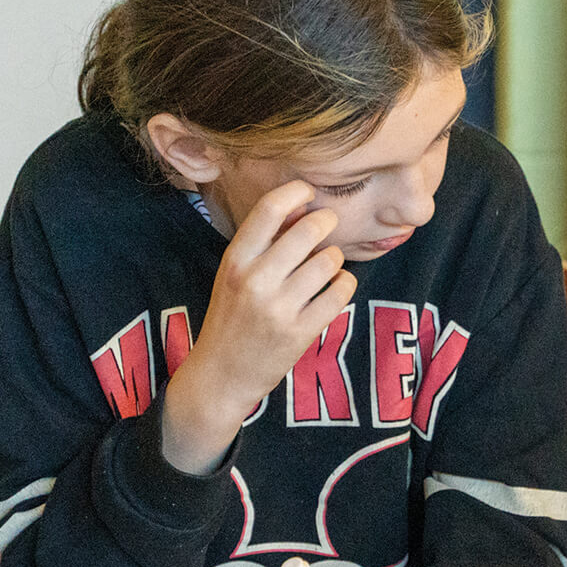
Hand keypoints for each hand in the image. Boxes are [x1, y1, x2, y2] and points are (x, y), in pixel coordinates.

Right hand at [162, 180, 356, 471]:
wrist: (222, 374)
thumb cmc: (232, 317)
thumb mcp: (234, 275)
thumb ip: (263, 243)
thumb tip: (303, 206)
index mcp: (235, 260)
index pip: (269, 209)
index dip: (296, 191)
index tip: (309, 192)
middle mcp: (255, 280)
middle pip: (309, 230)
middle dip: (326, 222)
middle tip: (328, 226)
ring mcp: (279, 308)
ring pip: (329, 260)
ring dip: (335, 258)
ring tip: (326, 265)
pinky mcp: (300, 332)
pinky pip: (341, 292)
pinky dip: (345, 284)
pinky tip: (335, 287)